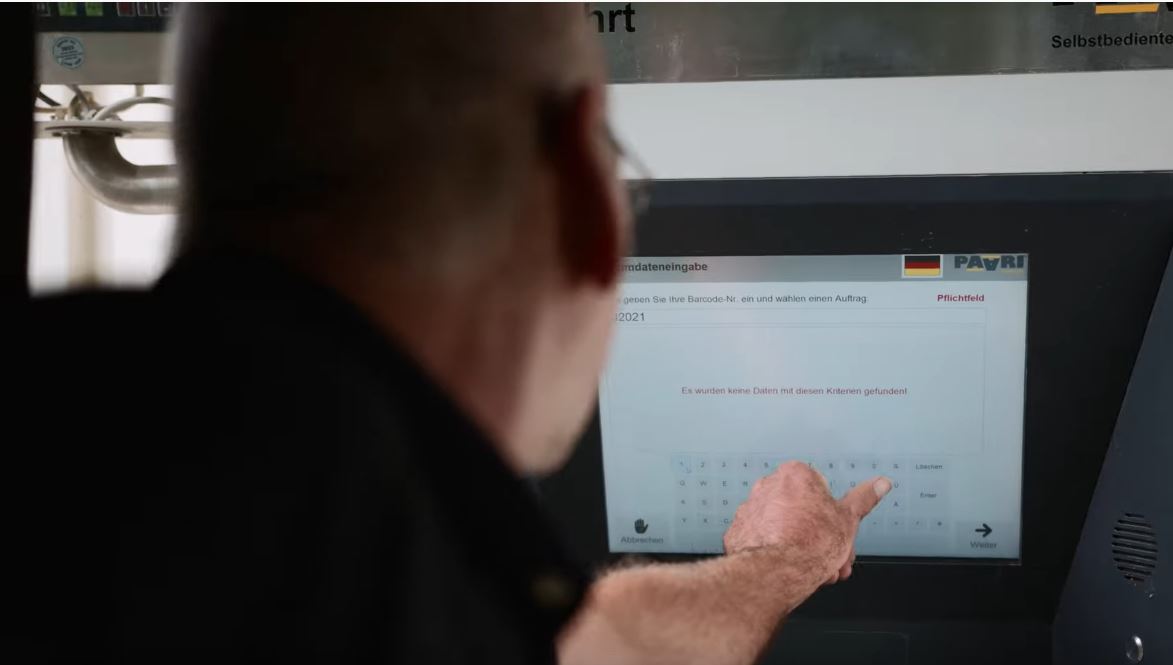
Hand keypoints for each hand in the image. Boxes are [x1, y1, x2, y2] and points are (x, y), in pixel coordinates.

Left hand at [723, 461, 890, 583]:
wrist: (777, 572)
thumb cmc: (810, 545)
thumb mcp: (848, 519)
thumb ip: (864, 498)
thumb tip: (880, 484)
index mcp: (795, 474)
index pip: (823, 496)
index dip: (835, 522)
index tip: (838, 537)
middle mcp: (768, 485)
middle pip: (803, 514)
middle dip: (821, 539)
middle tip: (831, 559)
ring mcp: (750, 507)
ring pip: (784, 528)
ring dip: (801, 548)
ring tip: (814, 571)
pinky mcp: (738, 530)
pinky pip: (764, 539)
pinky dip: (776, 552)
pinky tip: (788, 568)